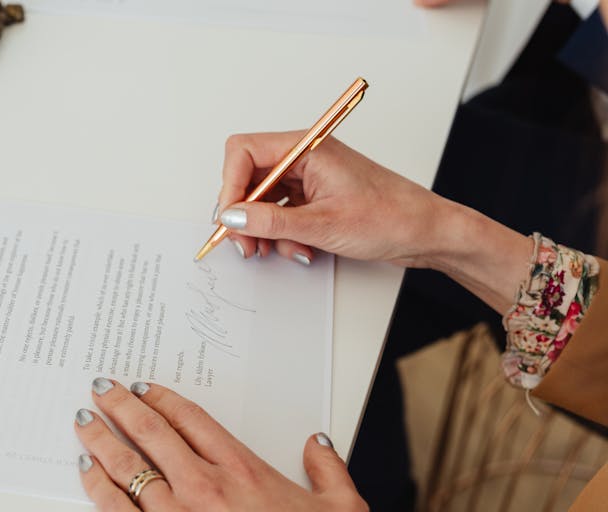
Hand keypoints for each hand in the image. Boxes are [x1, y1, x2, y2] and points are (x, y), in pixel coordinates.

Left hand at [74, 378, 366, 511]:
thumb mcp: (339, 508)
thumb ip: (327, 470)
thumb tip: (320, 444)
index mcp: (243, 472)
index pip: (191, 419)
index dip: (163, 399)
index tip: (146, 389)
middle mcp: (205, 488)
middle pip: (152, 433)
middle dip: (121, 406)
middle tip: (102, 389)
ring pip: (127, 467)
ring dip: (101, 440)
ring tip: (84, 421)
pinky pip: (118, 510)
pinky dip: (98, 487)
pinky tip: (86, 471)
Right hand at [217, 131, 451, 267]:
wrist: (427, 232)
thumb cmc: (392, 216)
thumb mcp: (323, 224)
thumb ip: (271, 222)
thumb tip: (232, 218)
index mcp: (307, 148)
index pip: (244, 151)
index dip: (230, 185)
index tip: (229, 218)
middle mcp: (304, 158)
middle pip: (248, 177)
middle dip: (243, 213)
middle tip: (245, 243)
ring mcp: (309, 178)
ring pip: (262, 199)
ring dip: (263, 229)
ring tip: (276, 249)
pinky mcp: (314, 197)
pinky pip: (280, 213)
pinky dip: (282, 234)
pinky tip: (299, 248)